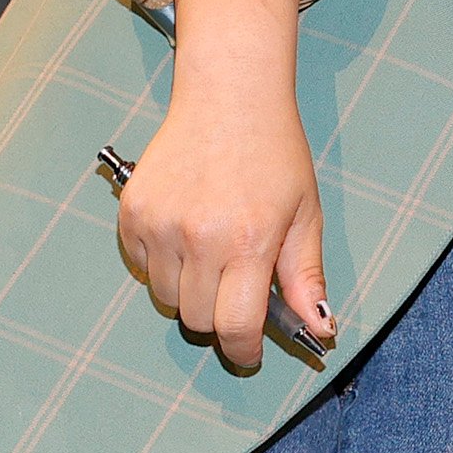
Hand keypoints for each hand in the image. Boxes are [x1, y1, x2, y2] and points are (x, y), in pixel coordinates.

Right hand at [118, 0, 333, 373]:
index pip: (235, 326)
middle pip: (197, 320)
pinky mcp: (131, 215)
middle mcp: (199, 238)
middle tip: (238, 289)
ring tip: (214, 251)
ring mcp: (159, 226)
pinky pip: (142, 268)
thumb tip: (320, 328)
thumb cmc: (275, 157)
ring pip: (166, 299)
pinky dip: (163, 264)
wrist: (229, 99)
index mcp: (249, 241)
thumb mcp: (306, 215)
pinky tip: (187, 231)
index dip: (243, 351)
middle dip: (220, 318)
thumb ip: (306, 277)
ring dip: (190, 291)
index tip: (250, 353)